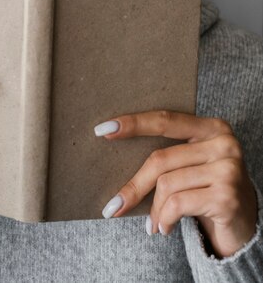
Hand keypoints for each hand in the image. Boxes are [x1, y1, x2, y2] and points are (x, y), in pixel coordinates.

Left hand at [94, 110, 257, 257]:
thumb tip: (116, 148)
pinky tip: (165, 229)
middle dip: (134, 186)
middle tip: (113, 207)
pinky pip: (178, 205)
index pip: (165, 120)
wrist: (247, 225)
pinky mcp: (227, 196)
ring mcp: (228, 169)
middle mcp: (223, 143)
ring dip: (154, 210)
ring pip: (167, 185)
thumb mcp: (194, 164)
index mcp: (212, 127)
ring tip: (154, 223)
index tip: (103, 129)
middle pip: (161, 159)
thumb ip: (170, 152)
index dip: (133, 124)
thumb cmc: (209, 189)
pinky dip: (164, 220)